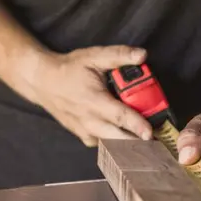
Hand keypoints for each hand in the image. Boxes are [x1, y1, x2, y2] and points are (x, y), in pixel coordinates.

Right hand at [24, 46, 152, 145]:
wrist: (43, 83)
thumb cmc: (69, 69)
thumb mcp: (93, 56)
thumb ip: (118, 55)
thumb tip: (142, 55)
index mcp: (94, 101)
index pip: (119, 116)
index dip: (137, 125)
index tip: (150, 133)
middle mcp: (90, 121)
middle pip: (118, 140)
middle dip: (138, 143)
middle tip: (157, 142)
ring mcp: (87, 132)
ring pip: (113, 145)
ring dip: (130, 144)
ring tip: (147, 140)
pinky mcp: (86, 138)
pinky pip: (106, 144)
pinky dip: (118, 142)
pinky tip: (128, 135)